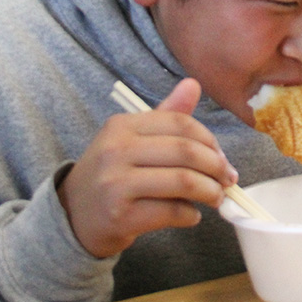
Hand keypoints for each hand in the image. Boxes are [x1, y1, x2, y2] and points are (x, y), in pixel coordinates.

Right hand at [56, 79, 237, 257]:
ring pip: (183, 182)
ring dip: (210, 192)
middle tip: (228, 179)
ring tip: (216, 198)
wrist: (73, 217)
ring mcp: (115, 184)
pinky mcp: (120, 216)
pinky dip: (191, 215)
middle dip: (216, 166)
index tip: (222, 157)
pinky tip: (192, 215)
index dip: (210, 140)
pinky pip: (172, 211)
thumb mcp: (131, 139)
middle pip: (186, 151)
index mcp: (122, 126)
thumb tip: (194, 84)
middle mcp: (116, 151)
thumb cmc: (112, 174)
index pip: (180, 123)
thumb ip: (166, 115)